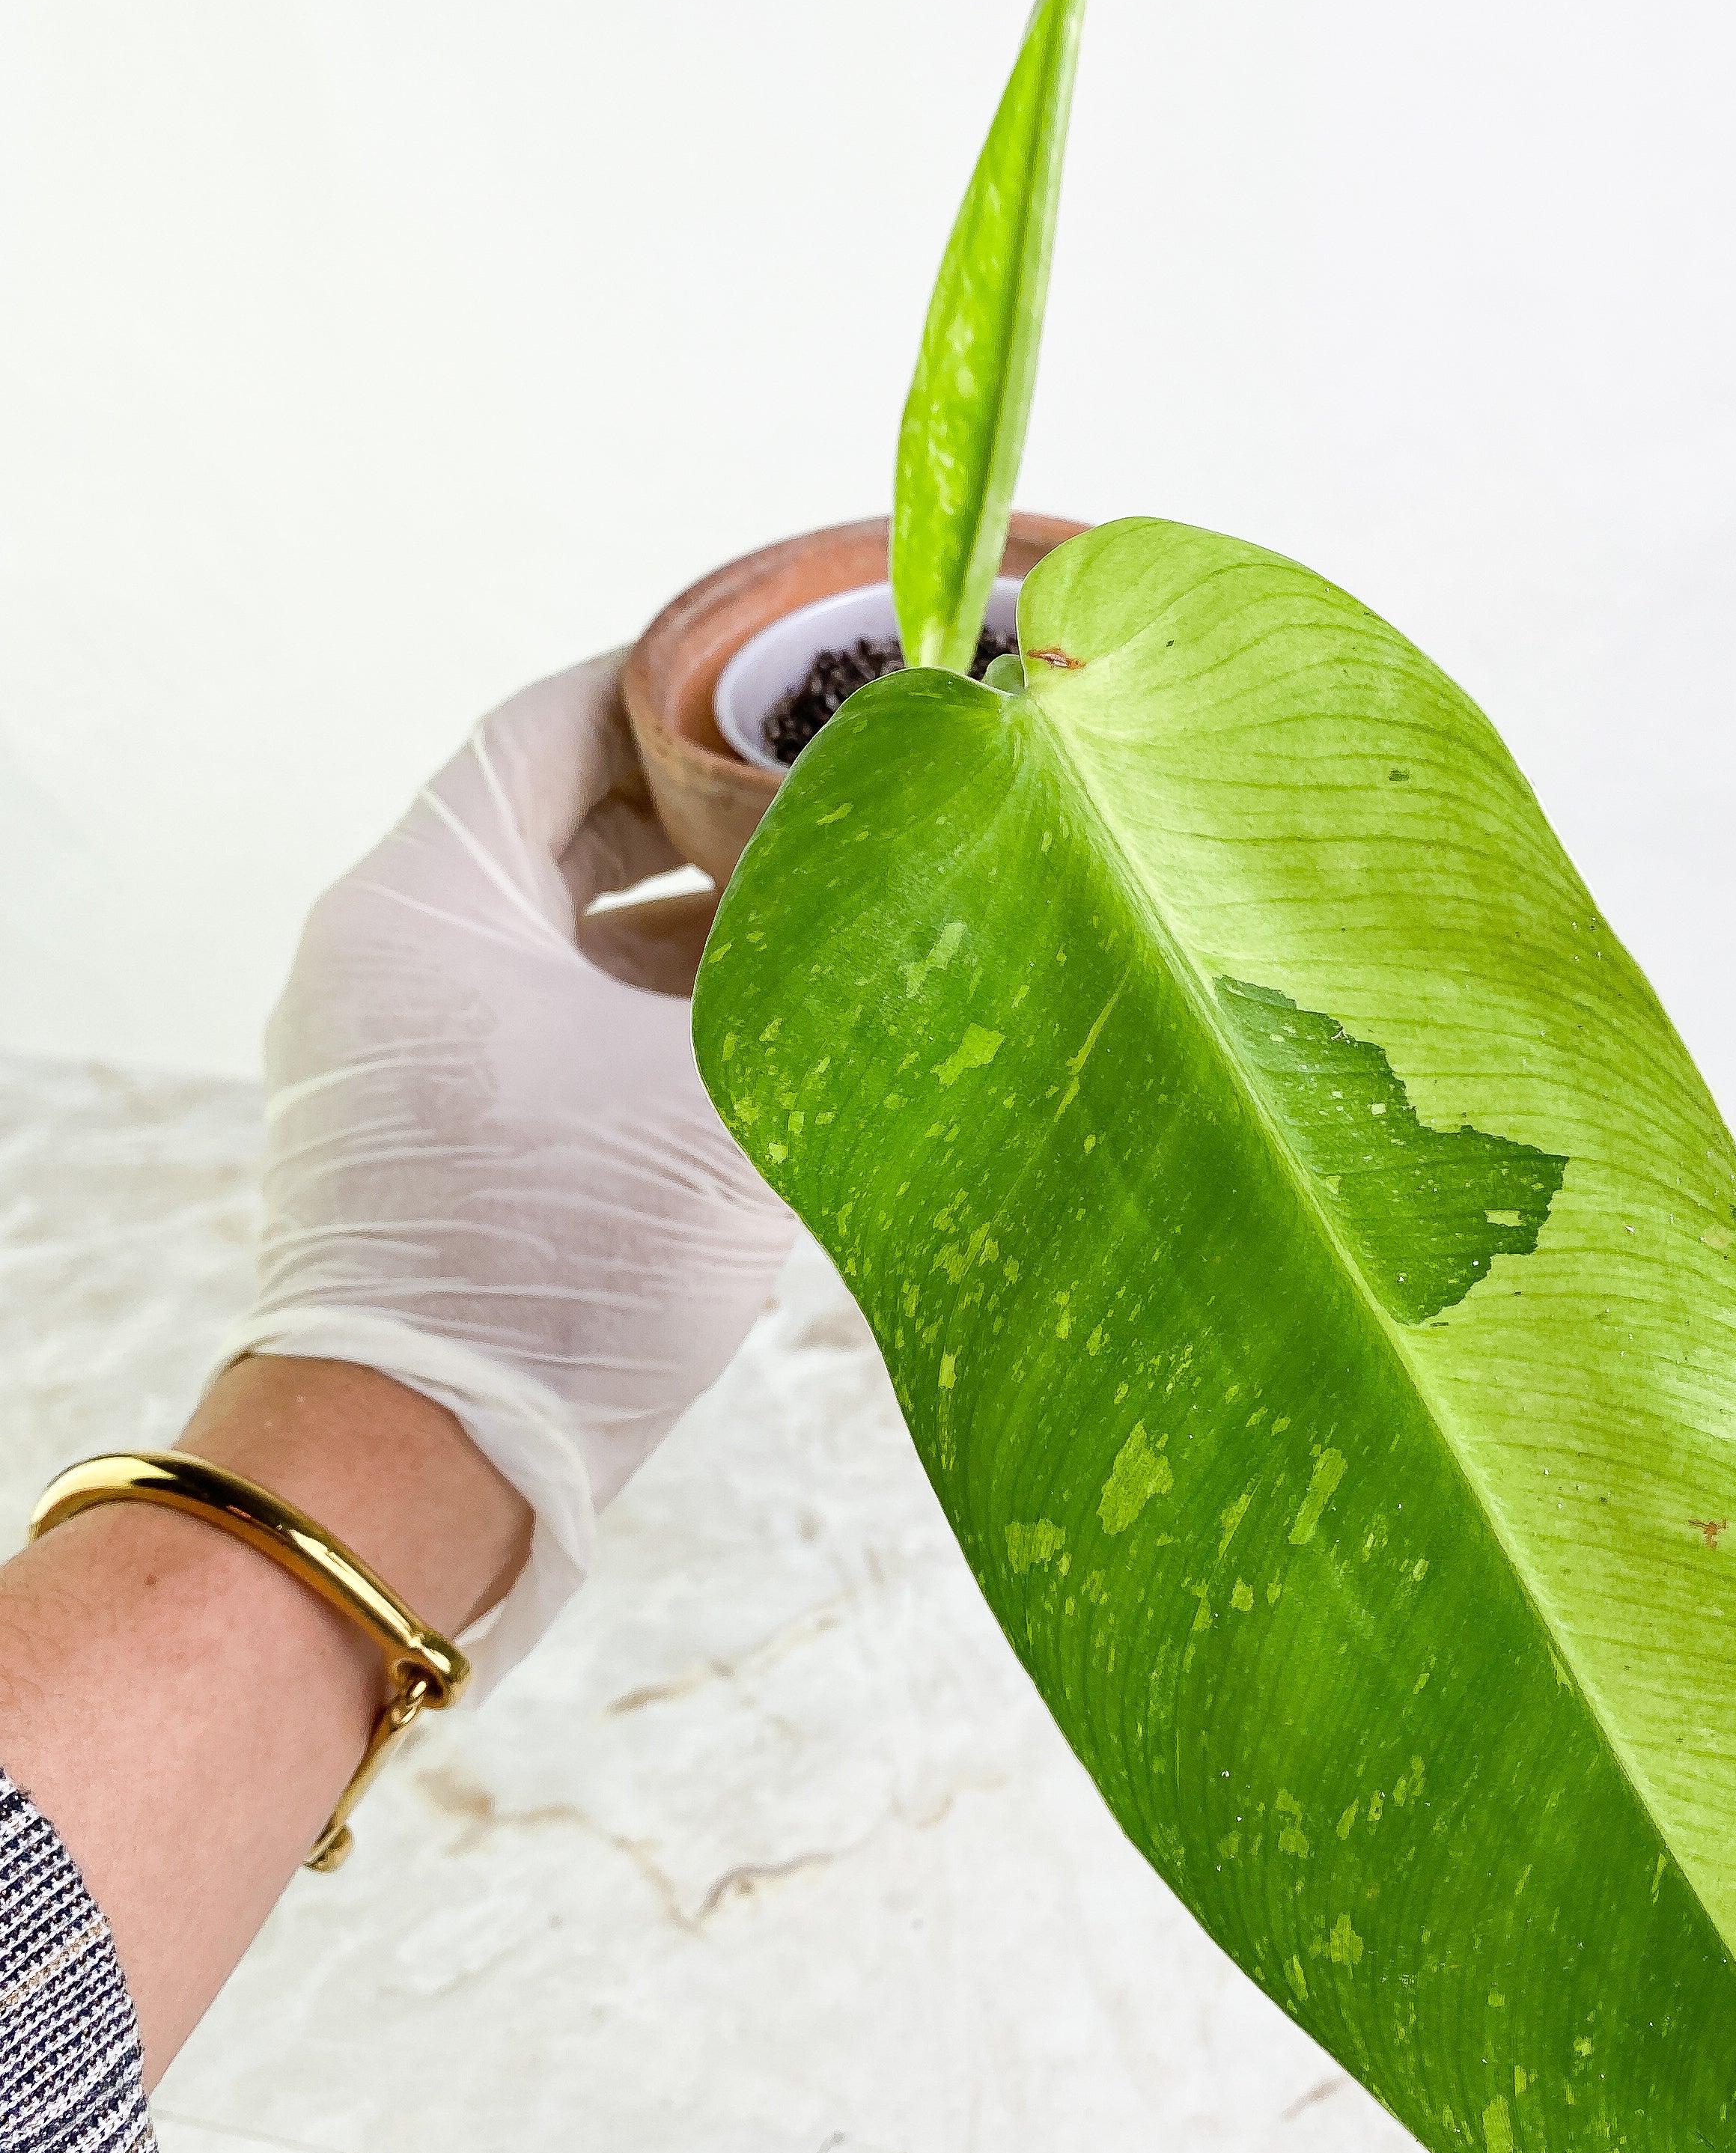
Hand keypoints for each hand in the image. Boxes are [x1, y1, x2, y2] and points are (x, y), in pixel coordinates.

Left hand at [213, 650, 797, 1692]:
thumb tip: (920, 858)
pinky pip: (566, 1024)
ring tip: (846, 898)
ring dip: (704, 915)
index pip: (556, 717)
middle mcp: (398, 957)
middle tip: (852, 784)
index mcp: (426, 897)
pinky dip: (666, 1006)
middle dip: (715, 801)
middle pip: (572, 819)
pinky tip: (787, 1020)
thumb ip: (811, 964)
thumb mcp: (709, 1087)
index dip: (684, 679)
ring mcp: (414, 1053)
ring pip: (579, 932)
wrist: (426, 1479)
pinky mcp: (448, 1141)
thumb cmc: (548, 1270)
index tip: (803, 673)